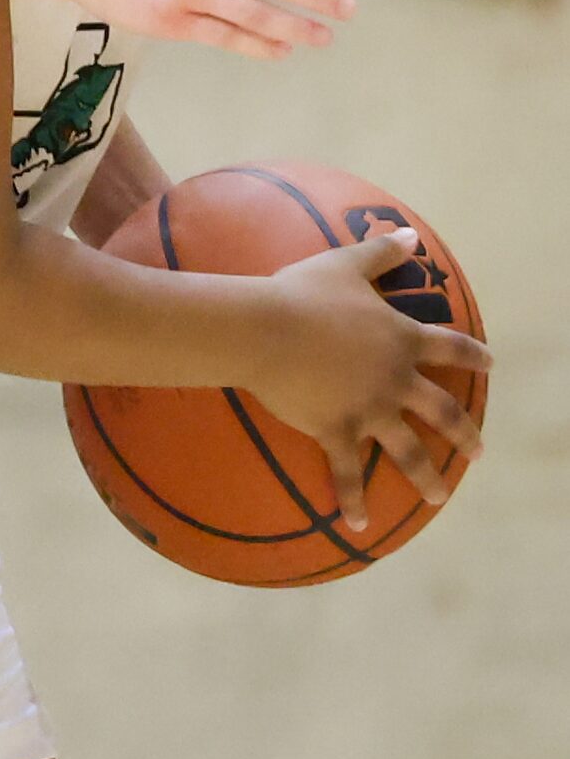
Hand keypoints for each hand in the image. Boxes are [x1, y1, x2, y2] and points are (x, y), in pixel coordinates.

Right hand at [250, 231, 493, 532]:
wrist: (266, 328)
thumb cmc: (303, 292)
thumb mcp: (345, 264)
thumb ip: (381, 253)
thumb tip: (409, 233)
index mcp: (401, 339)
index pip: (450, 348)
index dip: (473, 355)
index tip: (490, 366)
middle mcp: (395, 379)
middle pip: (442, 410)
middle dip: (464, 431)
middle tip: (478, 449)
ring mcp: (368, 409)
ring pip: (409, 449)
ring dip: (427, 475)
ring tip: (439, 496)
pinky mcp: (335, 429)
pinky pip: (346, 470)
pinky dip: (352, 498)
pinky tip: (357, 524)